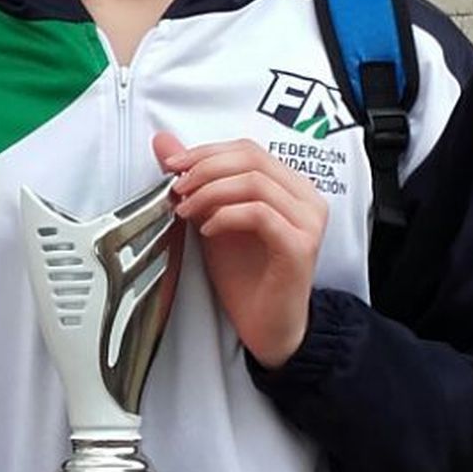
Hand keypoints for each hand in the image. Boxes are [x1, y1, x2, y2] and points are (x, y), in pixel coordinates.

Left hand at [154, 129, 325, 370]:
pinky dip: (226, 216)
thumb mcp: (212, 219)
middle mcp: (306, 199)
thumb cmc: (247, 278)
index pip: (248, 150)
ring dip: (211, 192)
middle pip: (252, 158)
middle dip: (205, 168)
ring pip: (254, 182)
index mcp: (290, 187)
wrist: (268, 328)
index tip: (172, 165)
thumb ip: (195, 181)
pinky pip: (259, 214)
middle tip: (177, 187)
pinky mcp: (300, 247)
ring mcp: (307, 222)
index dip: (206, 151)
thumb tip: (164, 144)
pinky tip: (208, 230)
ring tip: (187, 210)